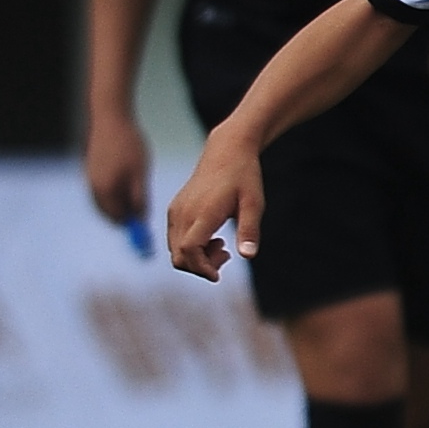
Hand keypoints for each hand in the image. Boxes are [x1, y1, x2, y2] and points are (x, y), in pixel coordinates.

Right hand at [83, 108, 149, 226]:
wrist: (110, 119)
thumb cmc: (128, 145)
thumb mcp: (140, 173)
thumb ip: (139, 197)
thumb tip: (141, 218)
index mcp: (105, 191)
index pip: (117, 218)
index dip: (133, 225)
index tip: (147, 226)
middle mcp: (93, 189)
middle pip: (110, 213)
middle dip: (126, 216)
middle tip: (144, 212)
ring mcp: (90, 179)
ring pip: (106, 202)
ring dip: (121, 205)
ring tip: (139, 198)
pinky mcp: (91, 171)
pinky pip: (102, 191)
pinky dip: (114, 194)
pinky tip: (128, 185)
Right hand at [164, 144, 263, 279]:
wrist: (226, 151)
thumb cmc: (244, 177)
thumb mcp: (254, 203)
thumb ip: (249, 231)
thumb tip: (248, 256)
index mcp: (202, 212)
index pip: (190, 250)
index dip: (201, 268)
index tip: (218, 275)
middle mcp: (183, 213)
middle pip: (179, 256)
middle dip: (201, 266)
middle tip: (226, 255)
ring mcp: (176, 211)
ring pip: (175, 249)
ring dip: (196, 257)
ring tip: (222, 246)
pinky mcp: (175, 209)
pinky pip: (175, 238)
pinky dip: (190, 247)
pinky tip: (212, 238)